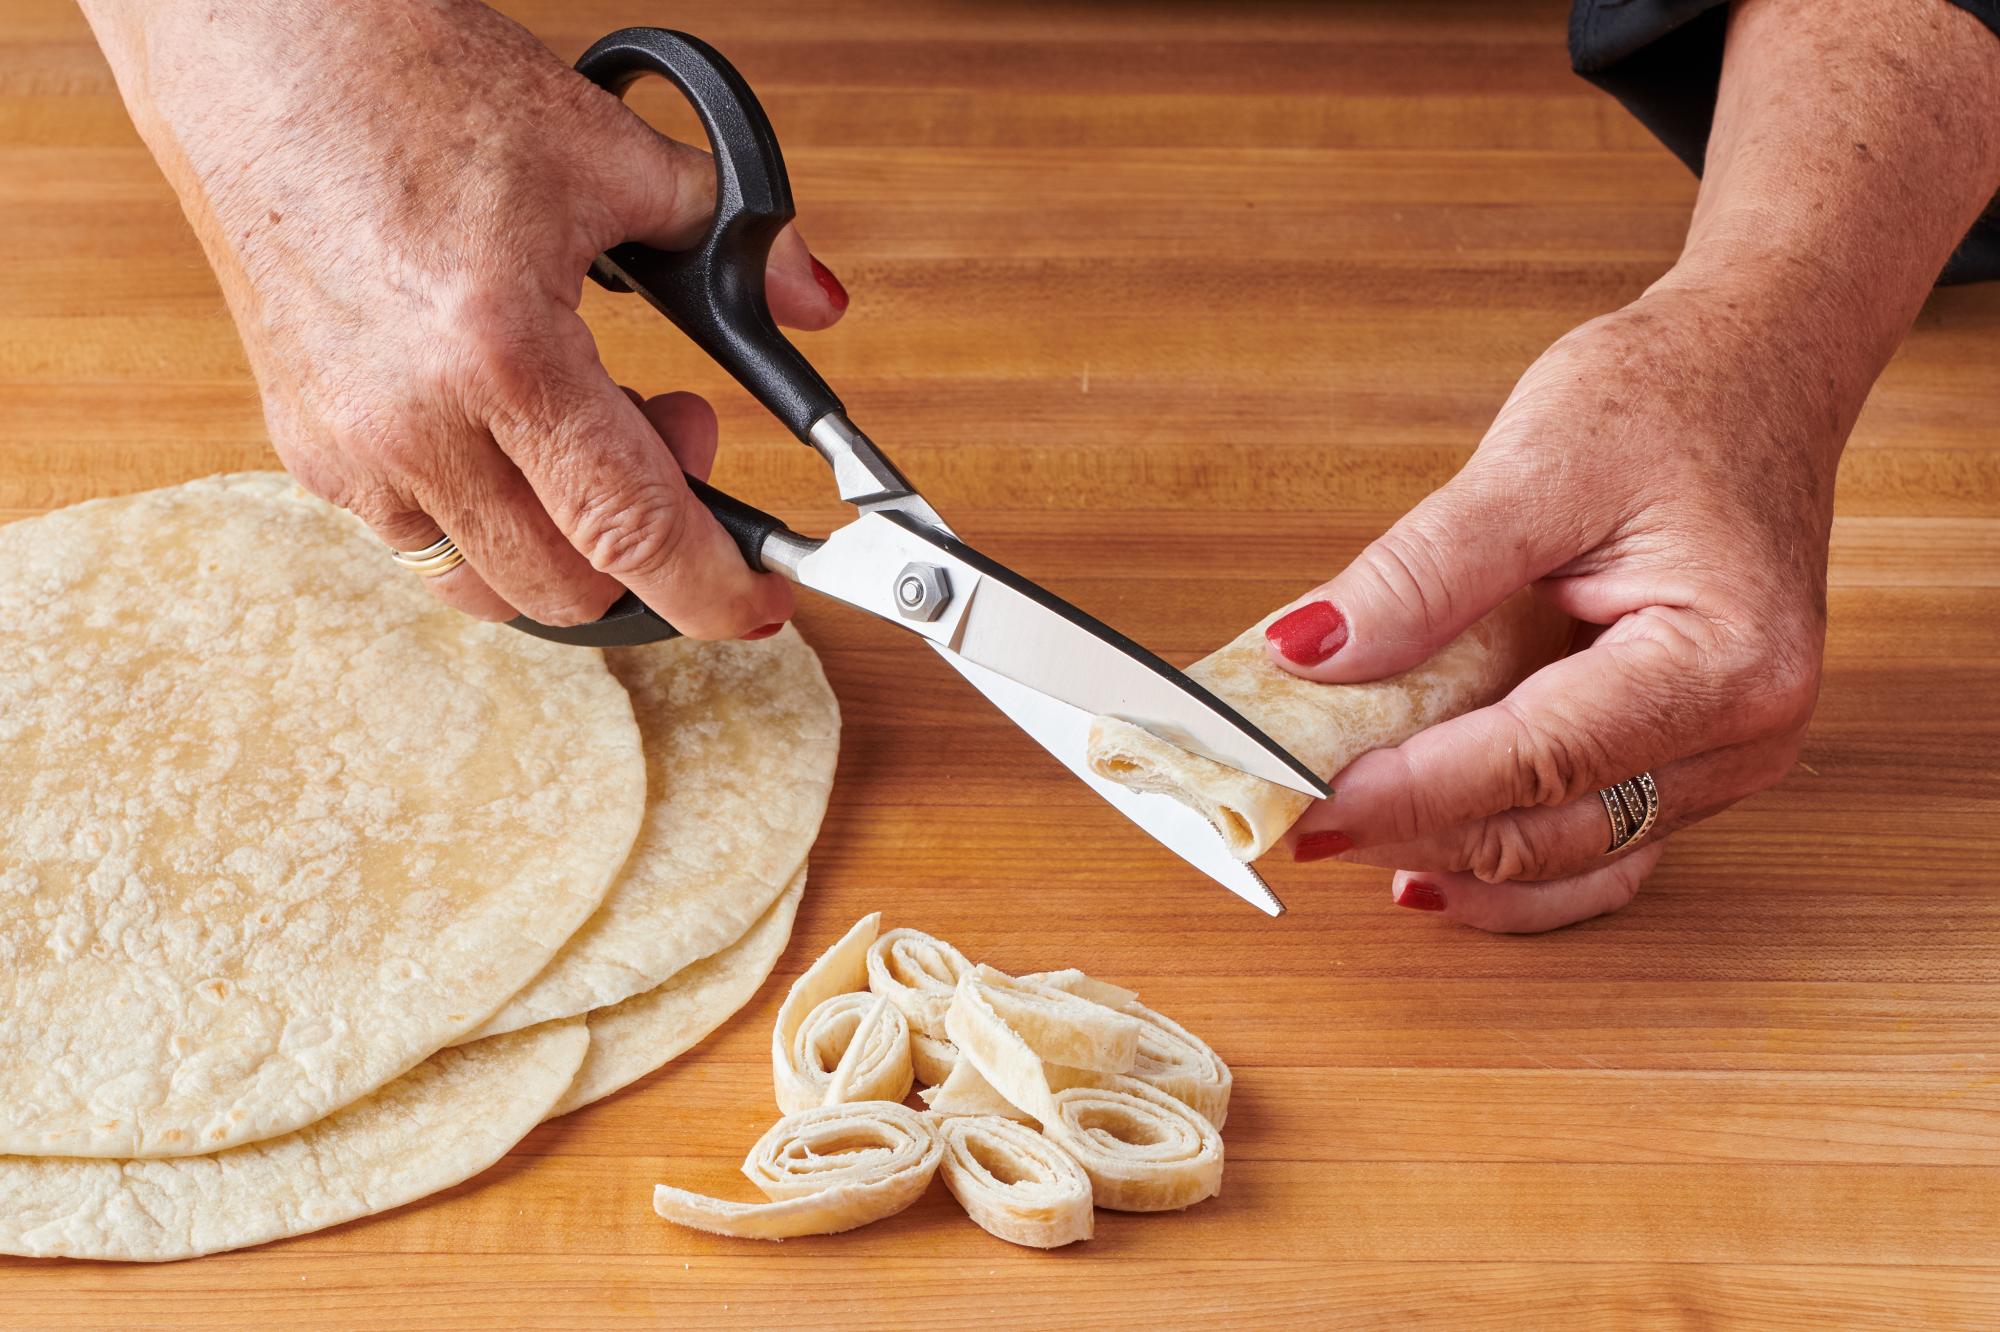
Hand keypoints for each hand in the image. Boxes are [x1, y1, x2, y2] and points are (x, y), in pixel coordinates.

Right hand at [86, 0, 847, 634]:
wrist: (258, 47)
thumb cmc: (411, 83)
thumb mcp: (606, 154)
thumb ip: (732, 240)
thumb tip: (811, 299)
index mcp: (500, 353)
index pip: (633, 532)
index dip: (715, 590)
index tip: (761, 606)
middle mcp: (412, 424)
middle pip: (569, 586)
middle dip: (647, 542)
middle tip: (674, 425)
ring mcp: (347, 448)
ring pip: (489, 585)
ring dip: (565, 543)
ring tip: (588, 424)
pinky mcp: (303, 446)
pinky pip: (420, 543)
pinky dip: (490, 519)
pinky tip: (508, 426)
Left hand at [1265, 268, 1853, 931]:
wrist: (1761, 369)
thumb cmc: (1670, 398)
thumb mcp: (1534, 462)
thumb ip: (1420, 573)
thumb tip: (1306, 655)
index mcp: (1723, 662)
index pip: (1534, 761)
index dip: (1407, 792)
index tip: (1300, 800)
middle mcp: (1744, 734)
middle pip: (1550, 833)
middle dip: (1411, 833)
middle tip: (1288, 818)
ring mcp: (1725, 758)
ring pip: (1567, 861)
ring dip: (1447, 856)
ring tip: (1336, 835)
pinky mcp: (1689, 758)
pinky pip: (1592, 845)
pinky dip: (1500, 859)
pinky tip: (1417, 864)